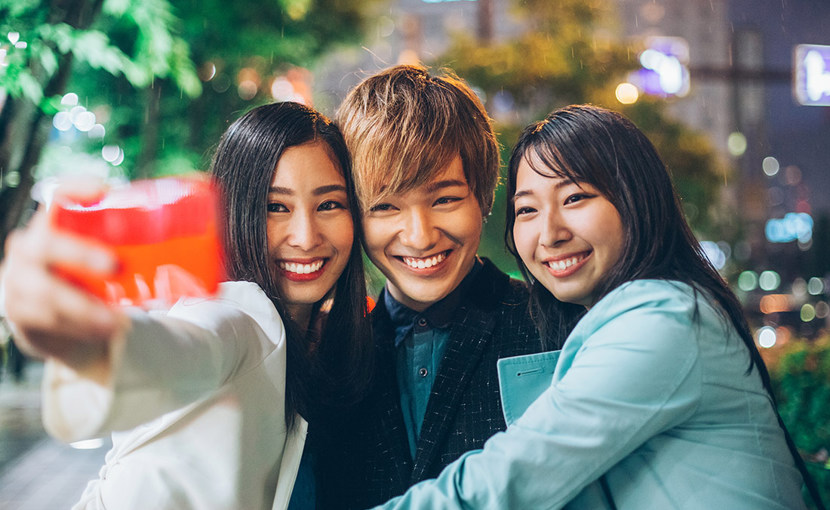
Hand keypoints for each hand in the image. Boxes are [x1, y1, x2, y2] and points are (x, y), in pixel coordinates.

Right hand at [2, 187, 123, 369]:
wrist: (64, 327)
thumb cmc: (93, 285)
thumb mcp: (109, 263)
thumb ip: (134, 249)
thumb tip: (193, 231)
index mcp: (52, 227)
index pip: (57, 198)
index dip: (75, 190)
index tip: (104, 190)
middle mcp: (29, 248)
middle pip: (46, 244)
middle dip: (81, 254)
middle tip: (116, 266)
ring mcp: (18, 280)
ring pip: (46, 292)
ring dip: (85, 307)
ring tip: (119, 322)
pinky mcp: (19, 312)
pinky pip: (44, 319)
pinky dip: (77, 327)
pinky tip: (101, 332)